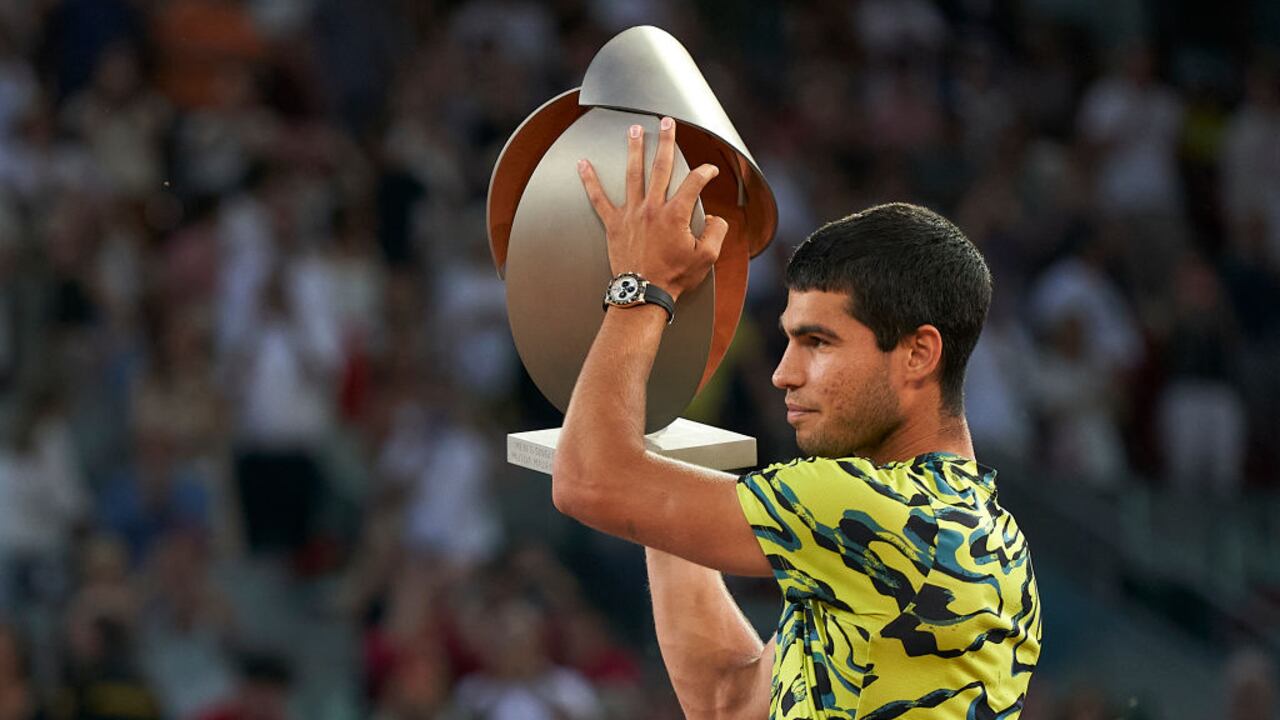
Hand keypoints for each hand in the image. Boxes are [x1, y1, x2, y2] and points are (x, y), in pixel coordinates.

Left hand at [577, 116, 727, 301]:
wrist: (643, 293)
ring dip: (634, 149)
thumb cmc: (674, 277)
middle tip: (667, 122)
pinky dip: (590, 180)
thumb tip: (716, 217)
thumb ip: (716, 232)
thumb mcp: (706, 257)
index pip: (694, 182)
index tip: (710, 170)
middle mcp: (652, 208)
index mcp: (675, 214)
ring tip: (634, 129)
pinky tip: (583, 164)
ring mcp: (631, 214)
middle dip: (666, 141)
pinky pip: (599, 198)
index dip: (705, 172)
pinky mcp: (614, 224)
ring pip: (633, 173)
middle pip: (661, 166)